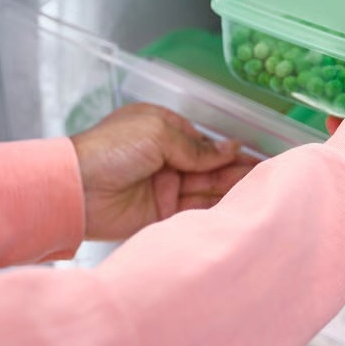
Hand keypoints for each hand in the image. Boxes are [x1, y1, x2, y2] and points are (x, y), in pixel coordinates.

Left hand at [70, 103, 256, 240]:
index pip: (204, 142)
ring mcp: (165, 187)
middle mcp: (166, 159)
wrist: (77, 189)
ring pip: (206, 187)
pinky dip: (216, 208)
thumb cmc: (112, 149)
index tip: (257, 156)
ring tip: (261, 188)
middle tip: (267, 174)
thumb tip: (230, 148)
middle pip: (209, 166)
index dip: (229, 150)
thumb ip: (196, 146)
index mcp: (162, 131)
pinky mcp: (162, 214)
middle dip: (236, 168)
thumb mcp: (158, 133)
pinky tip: (239, 206)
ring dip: (231, 187)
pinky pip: (195, 210)